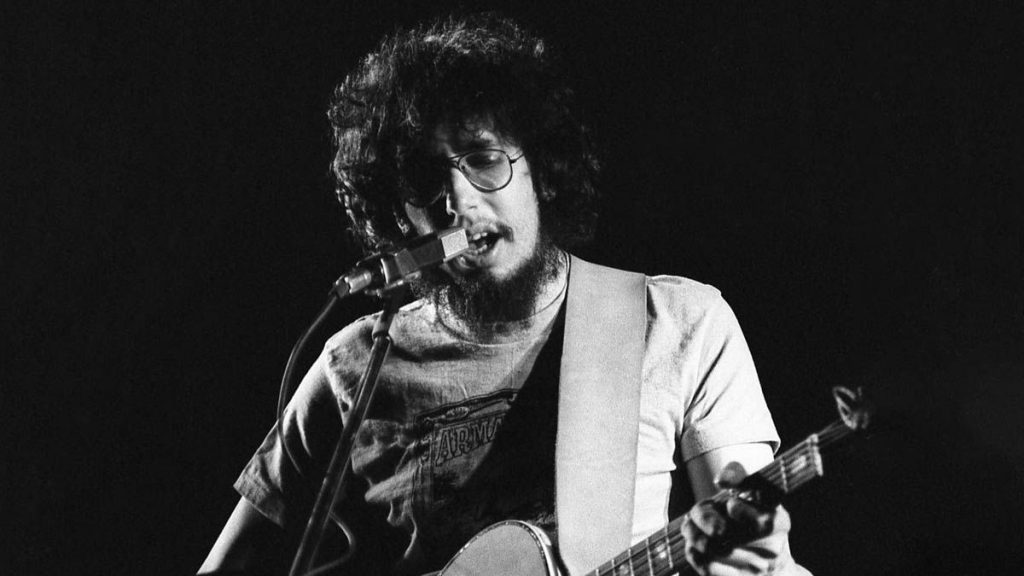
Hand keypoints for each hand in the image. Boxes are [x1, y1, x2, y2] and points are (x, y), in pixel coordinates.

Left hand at [681, 462, 798, 575]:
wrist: (771, 567)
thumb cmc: (753, 518)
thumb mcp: (754, 493)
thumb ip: (738, 474)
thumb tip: (722, 480)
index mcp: (780, 524)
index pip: (761, 521)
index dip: (738, 510)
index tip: (730, 504)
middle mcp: (770, 551)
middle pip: (722, 532)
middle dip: (701, 515)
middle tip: (696, 510)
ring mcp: (753, 571)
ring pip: (708, 548)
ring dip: (692, 532)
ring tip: (690, 526)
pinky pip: (704, 565)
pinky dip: (692, 551)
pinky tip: (694, 544)